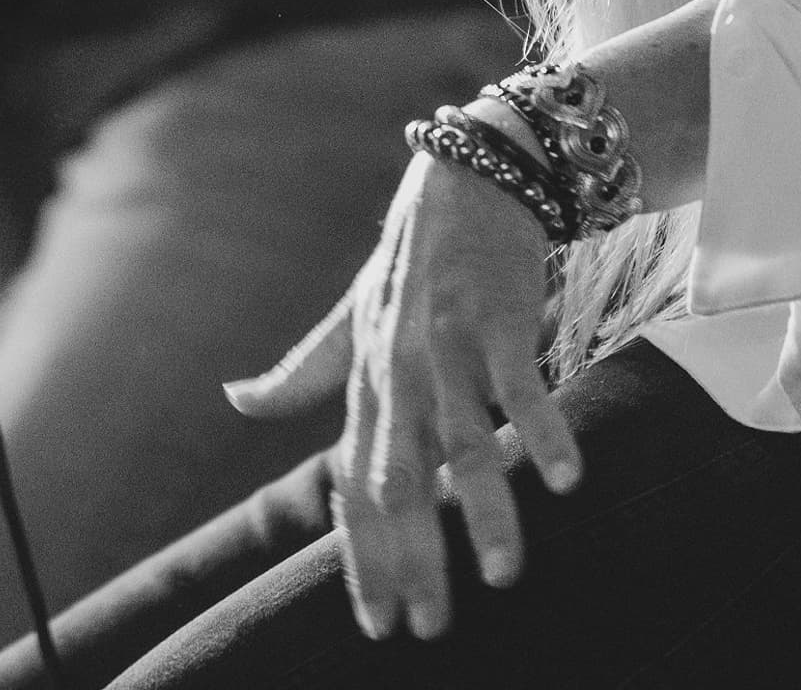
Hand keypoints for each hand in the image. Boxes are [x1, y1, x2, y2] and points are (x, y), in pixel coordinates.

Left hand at [225, 149, 581, 640]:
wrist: (467, 174)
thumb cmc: (411, 258)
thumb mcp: (350, 315)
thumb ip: (302, 370)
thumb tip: (236, 400)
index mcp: (364, 381)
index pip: (355, 487)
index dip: (362, 557)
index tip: (376, 623)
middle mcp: (399, 371)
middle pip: (402, 480)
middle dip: (414, 559)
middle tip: (431, 626)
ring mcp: (449, 345)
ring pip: (462, 442)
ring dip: (485, 511)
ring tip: (503, 575)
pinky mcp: (499, 318)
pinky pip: (521, 384)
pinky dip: (541, 430)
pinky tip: (565, 480)